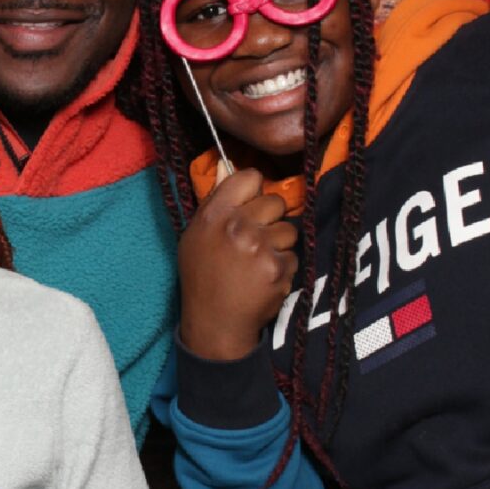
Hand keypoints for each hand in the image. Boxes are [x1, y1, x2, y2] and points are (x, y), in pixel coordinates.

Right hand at [177, 169, 298, 364]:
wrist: (215, 323)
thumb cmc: (203, 277)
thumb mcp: (196, 236)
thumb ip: (215, 202)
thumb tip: (227, 165)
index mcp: (215, 214)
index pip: (249, 177)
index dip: (254, 190)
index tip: (251, 203)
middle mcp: (237, 226)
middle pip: (275, 201)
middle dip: (270, 219)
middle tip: (255, 241)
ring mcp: (260, 247)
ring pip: (289, 229)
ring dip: (279, 245)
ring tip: (258, 263)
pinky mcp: (278, 268)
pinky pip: (294, 255)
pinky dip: (283, 267)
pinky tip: (264, 279)